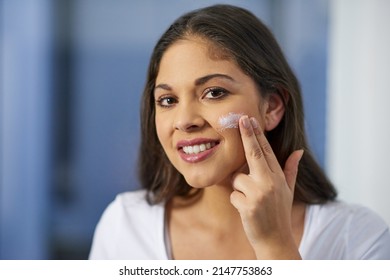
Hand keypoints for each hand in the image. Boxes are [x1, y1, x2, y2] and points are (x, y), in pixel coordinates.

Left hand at [230, 115, 303, 258]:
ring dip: (239, 190)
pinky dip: (236, 202)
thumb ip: (291, 169)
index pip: (266, 151)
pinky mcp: (249, 205)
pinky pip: (233, 195)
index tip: (249, 120)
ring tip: (251, 202)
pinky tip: (248, 211)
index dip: (257, 134)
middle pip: (255, 153)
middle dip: (247, 134)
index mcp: (278, 177)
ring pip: (237, 179)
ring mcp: (260, 193)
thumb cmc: (279, 213)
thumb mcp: (288, 191)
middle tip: (240, 118)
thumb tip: (299, 151)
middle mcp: (270, 182)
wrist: (275, 240)